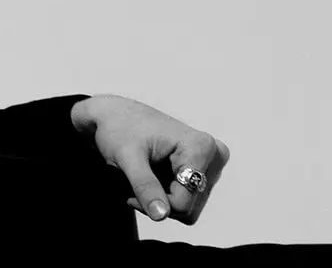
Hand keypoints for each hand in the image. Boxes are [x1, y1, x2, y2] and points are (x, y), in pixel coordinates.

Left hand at [72, 94, 229, 224]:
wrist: (117, 116)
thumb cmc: (120, 130)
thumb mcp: (127, 157)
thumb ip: (145, 186)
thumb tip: (161, 215)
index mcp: (201, 147)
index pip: (182, 202)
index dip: (153, 200)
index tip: (132, 185)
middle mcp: (214, 155)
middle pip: (188, 208)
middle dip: (158, 200)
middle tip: (135, 180)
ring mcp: (212, 165)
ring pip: (188, 208)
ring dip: (161, 198)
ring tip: (144, 174)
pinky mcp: (205, 172)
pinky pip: (187, 202)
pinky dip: (165, 195)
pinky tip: (153, 175)